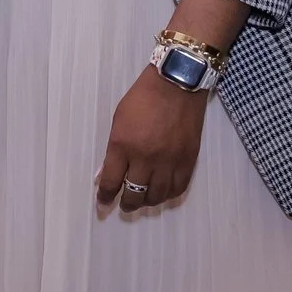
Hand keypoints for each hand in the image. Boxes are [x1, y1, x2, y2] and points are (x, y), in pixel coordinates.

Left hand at [94, 68, 209, 213]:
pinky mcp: (188, 161)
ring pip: (158, 196)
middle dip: (127, 204)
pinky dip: (169, 195)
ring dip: (147, 202)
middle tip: (124, 206)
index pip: (112, 182)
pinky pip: (178, 188)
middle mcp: (145, 158)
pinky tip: (162, 194)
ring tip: (142, 201)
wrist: (176, 86)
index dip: (105, 197)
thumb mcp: (118, 121)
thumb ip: (113, 150)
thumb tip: (107, 173)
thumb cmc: (142, 98)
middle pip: (135, 194)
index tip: (103, 203)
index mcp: (122, 146)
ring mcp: (169, 161)